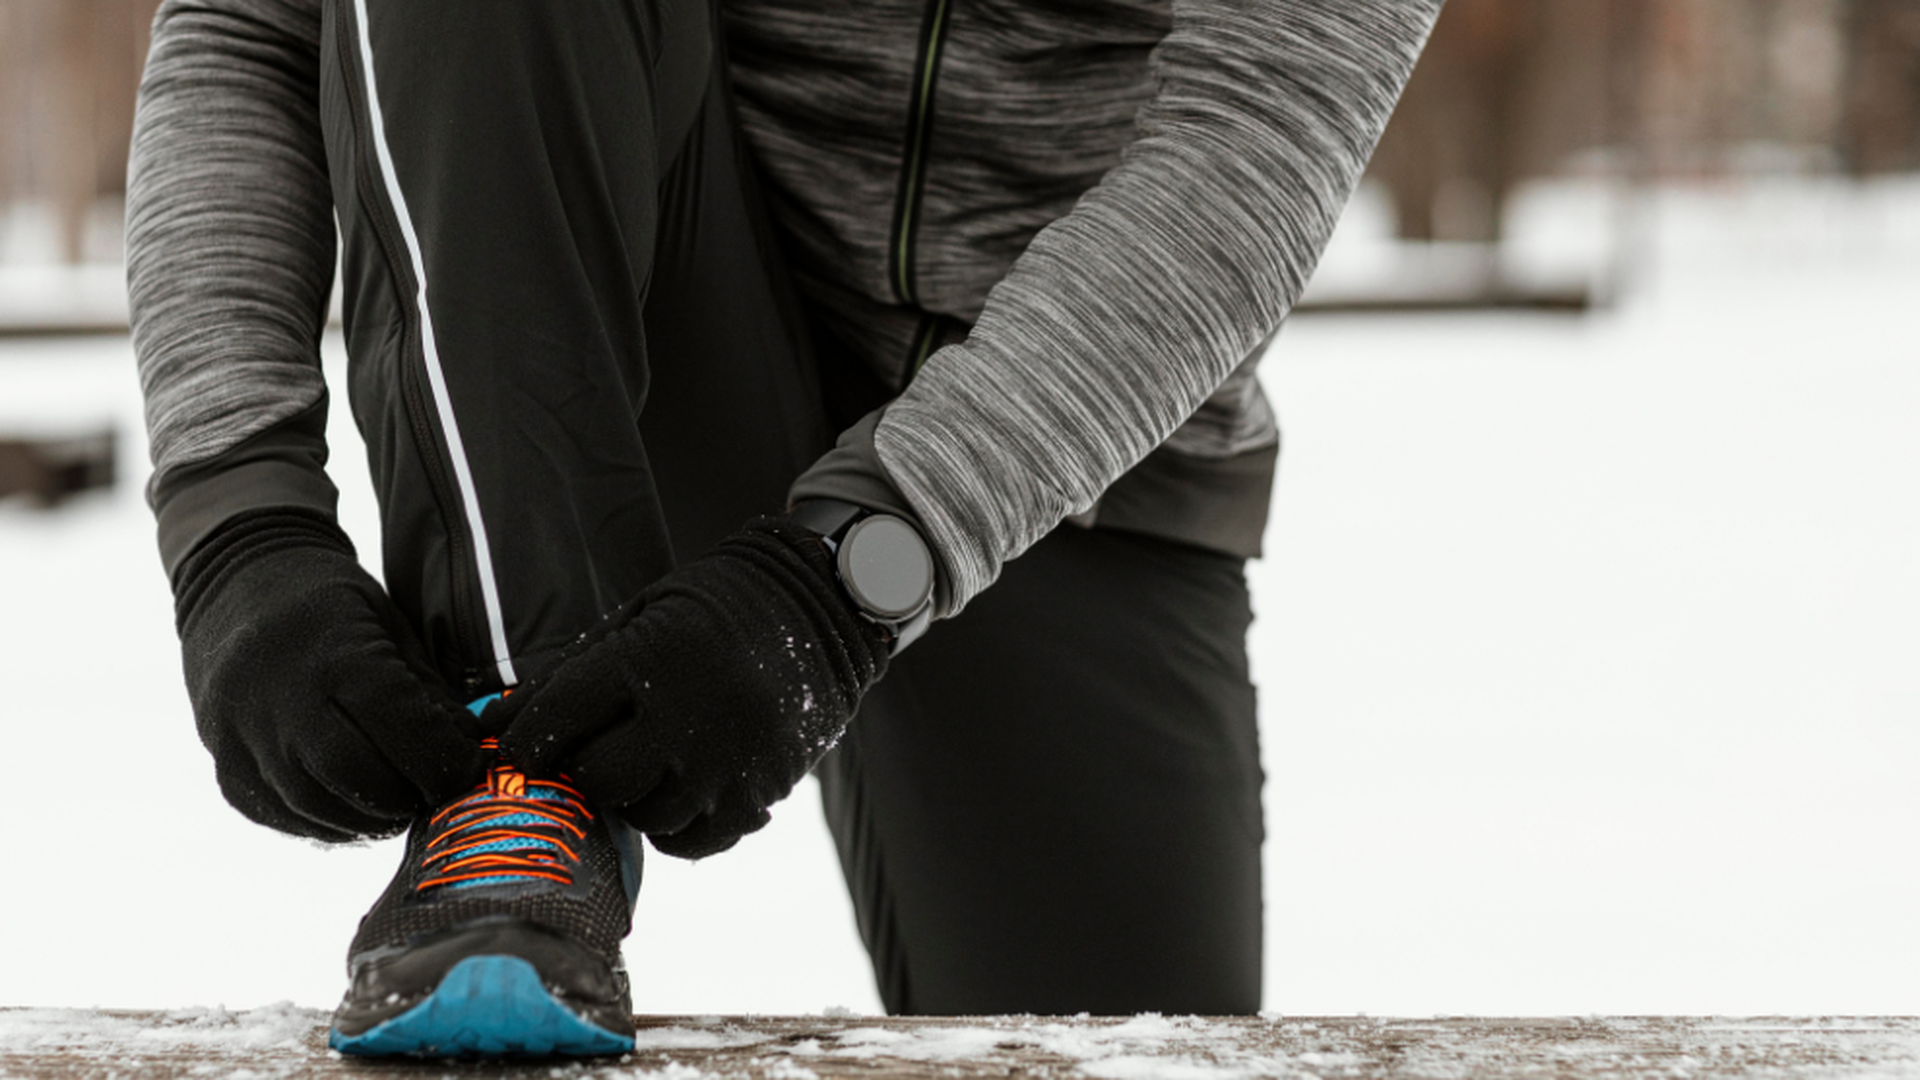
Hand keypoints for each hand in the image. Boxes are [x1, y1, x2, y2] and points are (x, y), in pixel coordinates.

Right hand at [173, 510, 486, 839]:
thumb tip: (469, 753)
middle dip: (407, 797)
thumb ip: (428, 693)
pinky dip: (324, 823)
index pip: (401, 729)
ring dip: (368, 820)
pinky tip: (352, 810)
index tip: (467, 771)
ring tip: (397, 805)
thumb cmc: (331, 603)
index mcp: (334, 656)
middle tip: (432, 794)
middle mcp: (280, 700)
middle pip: (357, 779)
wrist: (237, 582)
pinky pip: (278, 815)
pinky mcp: (223, 764)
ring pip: (316, 807)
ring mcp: (241, 736)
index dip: (443, 761)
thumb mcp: (391, 627)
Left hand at [499, 516, 890, 858]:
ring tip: (647, 761)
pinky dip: (676, 825)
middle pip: (599, 778)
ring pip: (645, 815)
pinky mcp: (762, 790)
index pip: (556, 721)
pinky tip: (680, 788)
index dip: (525, 741)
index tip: (519, 747)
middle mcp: (689, 715)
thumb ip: (571, 674)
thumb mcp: (639, 616)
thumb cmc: (715, 605)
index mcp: (649, 658)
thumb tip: (498, 724)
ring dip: (633, 796)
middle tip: (595, 748)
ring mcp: (730, 759)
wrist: (824, 606)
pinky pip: (695, 840)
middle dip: (585, 768)